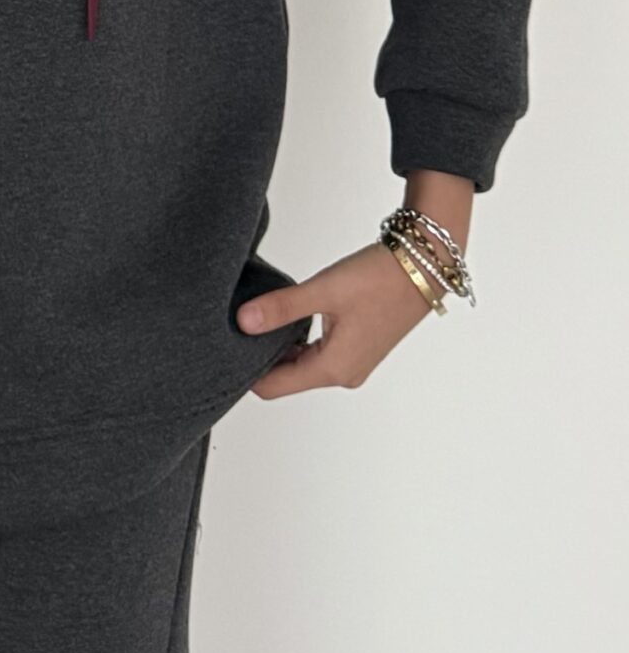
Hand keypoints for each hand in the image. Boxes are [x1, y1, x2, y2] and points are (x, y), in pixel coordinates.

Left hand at [236, 239, 442, 396]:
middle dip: (262, 355)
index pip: (273, 387)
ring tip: (264, 315)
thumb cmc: (380, 278)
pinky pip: (319, 353)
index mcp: (333, 369)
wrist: (424, 265)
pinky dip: (301, 339)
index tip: (228, 345)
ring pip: (303, 364)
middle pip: (286, 378)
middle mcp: (343, 374)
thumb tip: (242, 322)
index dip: (247, 370)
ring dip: (282, 345)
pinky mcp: (359, 347)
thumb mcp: (323, 290)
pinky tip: (293, 314)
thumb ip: (281, 307)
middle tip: (241, 325)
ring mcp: (353, 362)